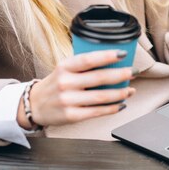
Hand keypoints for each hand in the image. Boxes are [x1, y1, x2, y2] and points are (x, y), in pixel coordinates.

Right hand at [17, 49, 135, 128]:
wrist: (34, 105)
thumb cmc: (55, 84)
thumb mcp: (63, 69)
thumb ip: (83, 65)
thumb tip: (113, 62)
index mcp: (64, 66)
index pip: (88, 59)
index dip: (107, 56)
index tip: (123, 54)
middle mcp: (65, 82)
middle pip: (98, 78)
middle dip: (120, 75)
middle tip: (133, 72)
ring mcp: (68, 100)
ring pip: (101, 96)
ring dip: (120, 93)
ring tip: (130, 90)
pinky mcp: (71, 116)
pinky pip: (97, 112)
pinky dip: (112, 108)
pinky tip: (121, 104)